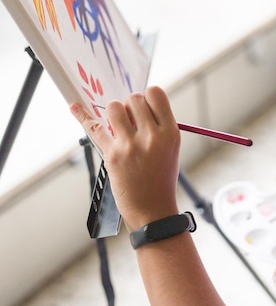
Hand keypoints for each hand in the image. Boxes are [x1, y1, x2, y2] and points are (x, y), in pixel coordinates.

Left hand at [70, 86, 180, 229]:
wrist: (153, 212)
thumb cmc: (161, 179)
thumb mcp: (170, 149)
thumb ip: (157, 126)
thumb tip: (134, 104)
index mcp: (170, 132)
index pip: (156, 93)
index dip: (147, 96)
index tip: (143, 106)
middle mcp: (152, 136)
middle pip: (134, 98)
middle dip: (130, 106)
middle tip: (130, 122)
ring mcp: (131, 146)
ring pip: (114, 107)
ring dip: (114, 113)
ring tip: (118, 127)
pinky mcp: (112, 155)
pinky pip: (94, 128)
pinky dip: (82, 116)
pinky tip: (74, 107)